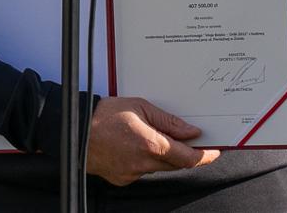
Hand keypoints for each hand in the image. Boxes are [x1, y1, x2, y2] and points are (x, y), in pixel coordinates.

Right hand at [85, 96, 218, 184]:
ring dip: (162, 155)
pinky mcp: (122, 179)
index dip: (205, 156)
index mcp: (151, 145)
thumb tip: (191, 131)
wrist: (72, 130)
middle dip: (183, 153)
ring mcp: (132, 174)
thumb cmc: (101, 116)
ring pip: (158, 167)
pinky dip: (143, 160)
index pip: (188, 158)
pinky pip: (142, 171)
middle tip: (185, 140)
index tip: (214, 151)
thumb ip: (169, 121)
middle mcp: (143, 164)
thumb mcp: (140, 107)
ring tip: (147, 136)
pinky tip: (132, 146)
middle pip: (176, 164)